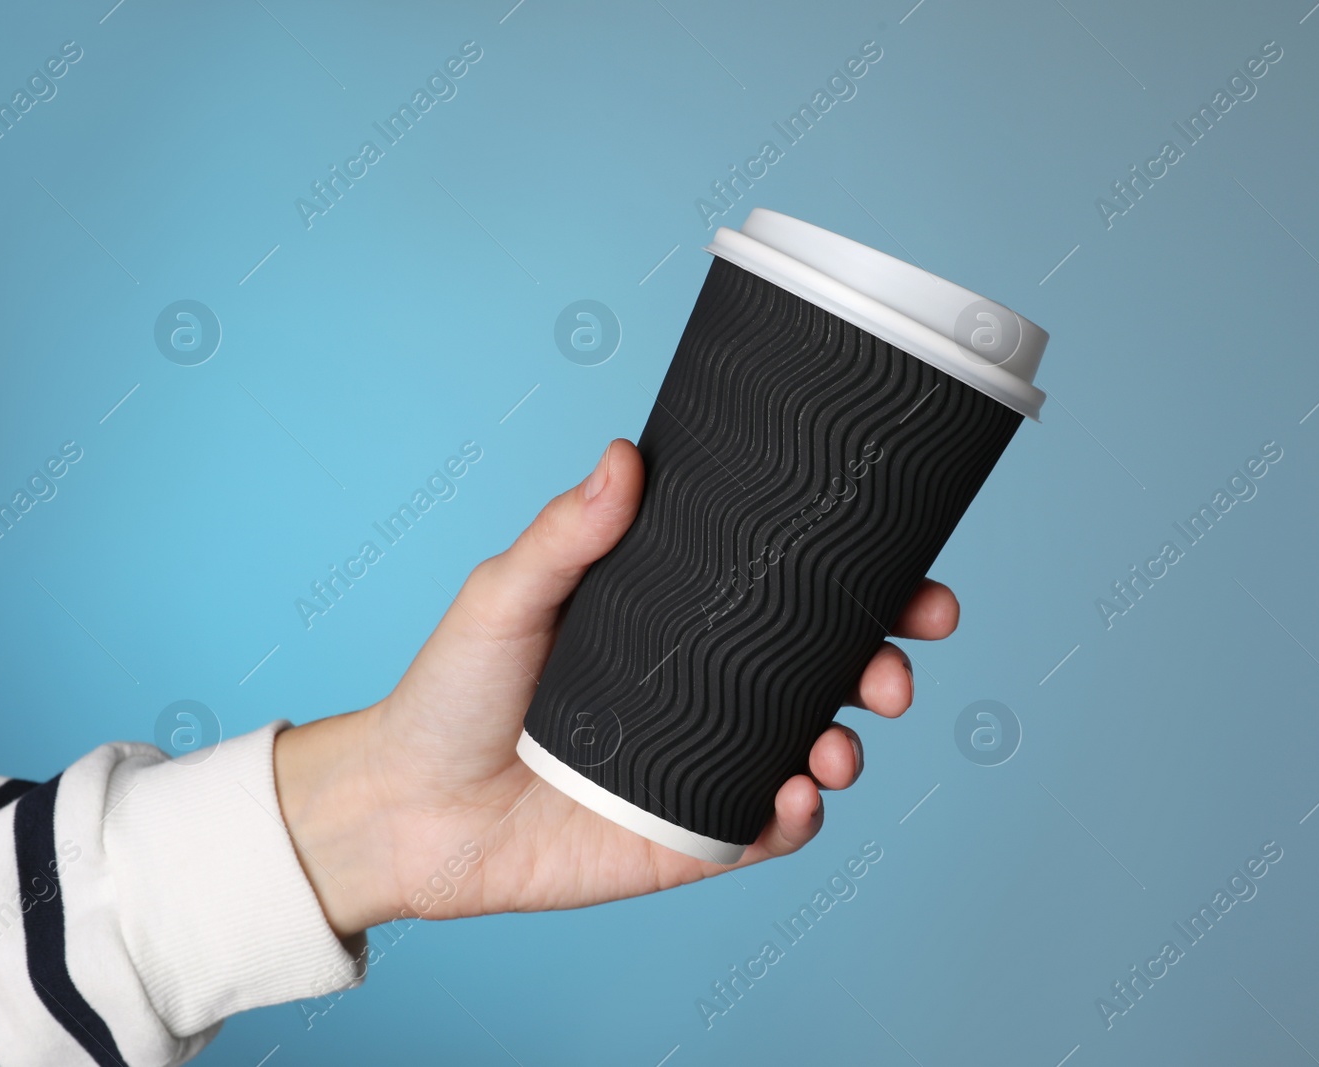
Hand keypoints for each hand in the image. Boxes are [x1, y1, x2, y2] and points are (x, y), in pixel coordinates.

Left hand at [273, 440, 959, 937]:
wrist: (402, 808)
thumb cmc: (452, 690)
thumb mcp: (507, 596)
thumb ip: (567, 536)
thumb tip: (625, 455)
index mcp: (682, 625)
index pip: (792, 598)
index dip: (866, 587)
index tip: (916, 574)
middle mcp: (710, 694)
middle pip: (827, 673)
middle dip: (884, 666)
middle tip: (897, 668)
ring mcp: (706, 766)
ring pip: (814, 751)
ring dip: (850, 744)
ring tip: (837, 745)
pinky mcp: (687, 837)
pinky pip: (765, 831)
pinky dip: (797, 818)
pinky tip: (796, 796)